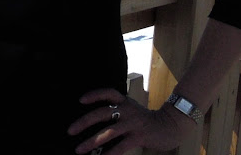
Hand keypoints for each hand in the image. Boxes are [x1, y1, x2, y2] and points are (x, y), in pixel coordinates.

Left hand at [67, 88, 196, 153]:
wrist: (170, 126)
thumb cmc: (145, 120)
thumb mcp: (131, 109)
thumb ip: (117, 110)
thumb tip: (96, 118)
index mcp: (124, 101)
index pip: (107, 92)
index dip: (94, 95)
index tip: (81, 100)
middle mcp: (127, 109)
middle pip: (102, 113)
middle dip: (84, 122)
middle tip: (70, 131)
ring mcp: (133, 123)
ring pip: (108, 132)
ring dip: (91, 141)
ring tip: (79, 149)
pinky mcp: (139, 137)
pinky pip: (120, 146)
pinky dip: (109, 154)